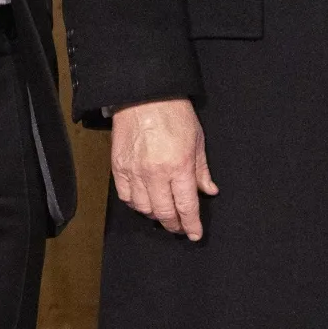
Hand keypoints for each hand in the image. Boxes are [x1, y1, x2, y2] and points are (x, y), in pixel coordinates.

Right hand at [111, 97, 217, 240]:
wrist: (145, 95)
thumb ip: (202, 170)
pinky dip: (135, 203)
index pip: (186, 207)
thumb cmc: (173, 113)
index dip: (191, 225)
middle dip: (175, 225)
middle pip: (164, 213)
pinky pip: (126, 196)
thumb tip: (208, 190)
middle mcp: (156, 173)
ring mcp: (135, 171)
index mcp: (179, 166)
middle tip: (180, 227)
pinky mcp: (119, 166)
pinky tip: (144, 201)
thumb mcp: (197, 140)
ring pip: (144, 208)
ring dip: (155, 215)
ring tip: (163, 212)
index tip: (195, 233)